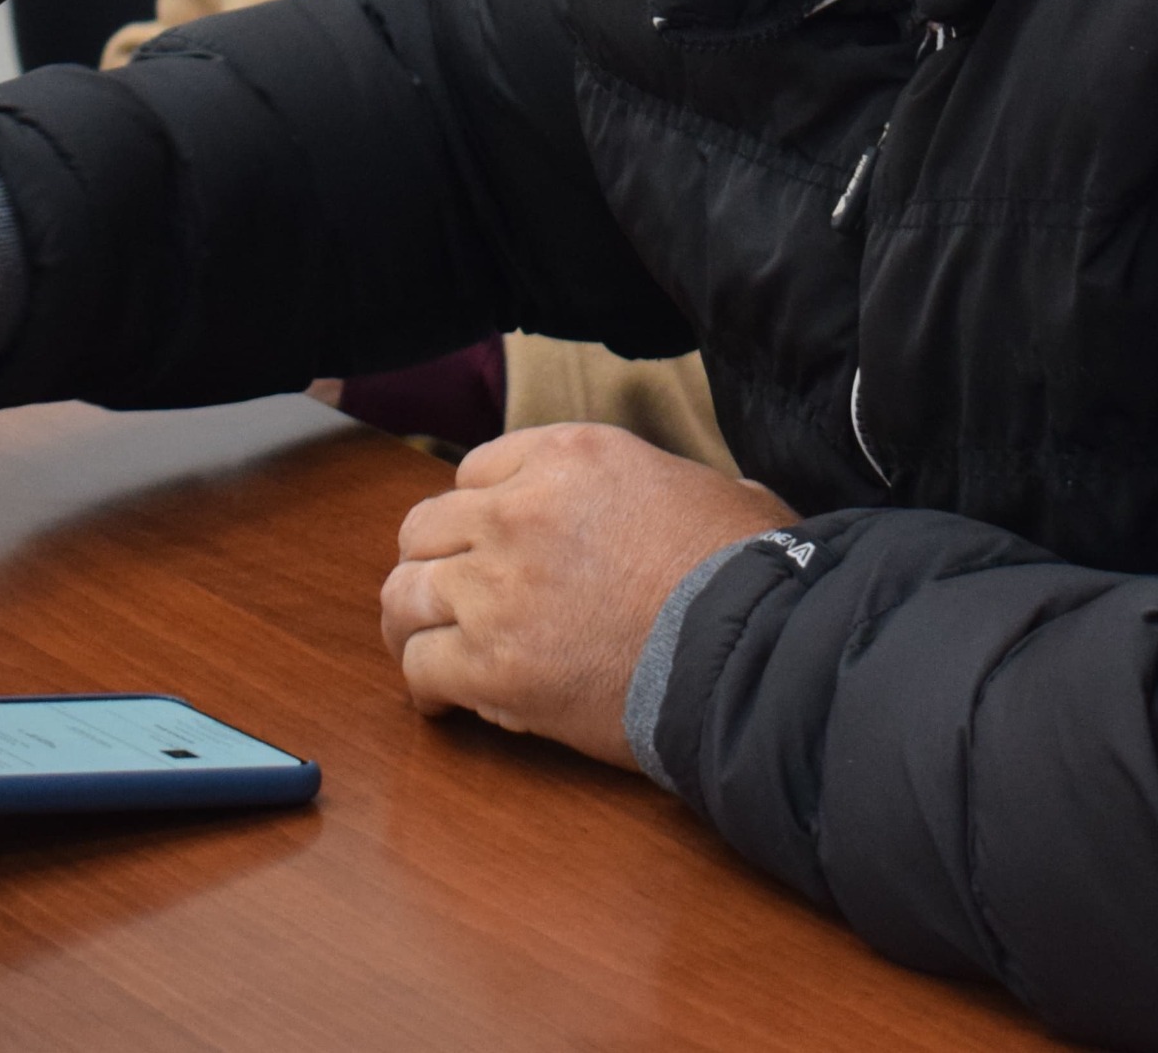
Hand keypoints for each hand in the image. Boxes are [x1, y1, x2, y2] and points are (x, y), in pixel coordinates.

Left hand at [381, 422, 793, 766]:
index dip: (479, 515)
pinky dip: (425, 686)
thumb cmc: (750, 575)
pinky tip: (442, 701)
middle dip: (431, 565)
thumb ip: (663, 484)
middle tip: (443, 599)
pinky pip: (420, 667)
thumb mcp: (711, 487)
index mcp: (569, 455)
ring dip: (412, 623)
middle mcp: (518, 510)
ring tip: (425, 649)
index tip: (489, 548)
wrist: (753, 650)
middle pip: (425, 530)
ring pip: (404, 595)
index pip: (476, 473)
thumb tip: (682, 504)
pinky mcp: (492, 663)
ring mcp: (496, 586)